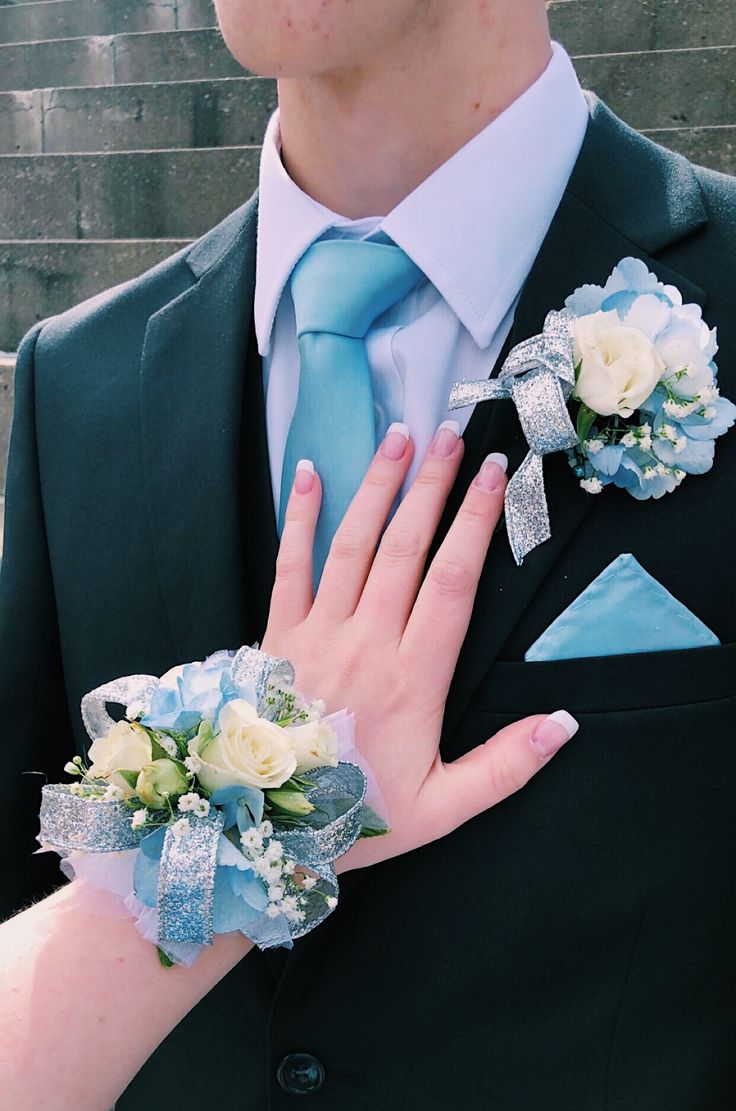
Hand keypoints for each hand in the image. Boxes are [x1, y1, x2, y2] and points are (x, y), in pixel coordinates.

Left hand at [262, 422, 577, 869]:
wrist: (261, 827)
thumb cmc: (358, 815)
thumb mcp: (442, 808)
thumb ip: (505, 767)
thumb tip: (562, 724)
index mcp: (412, 678)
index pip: (452, 581)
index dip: (476, 522)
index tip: (496, 476)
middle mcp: (365, 642)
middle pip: (405, 547)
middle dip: (433, 486)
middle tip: (454, 435)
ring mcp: (316, 633)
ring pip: (352, 545)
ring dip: (378, 487)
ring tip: (400, 438)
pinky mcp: (276, 636)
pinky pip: (289, 566)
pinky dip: (301, 519)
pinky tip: (311, 475)